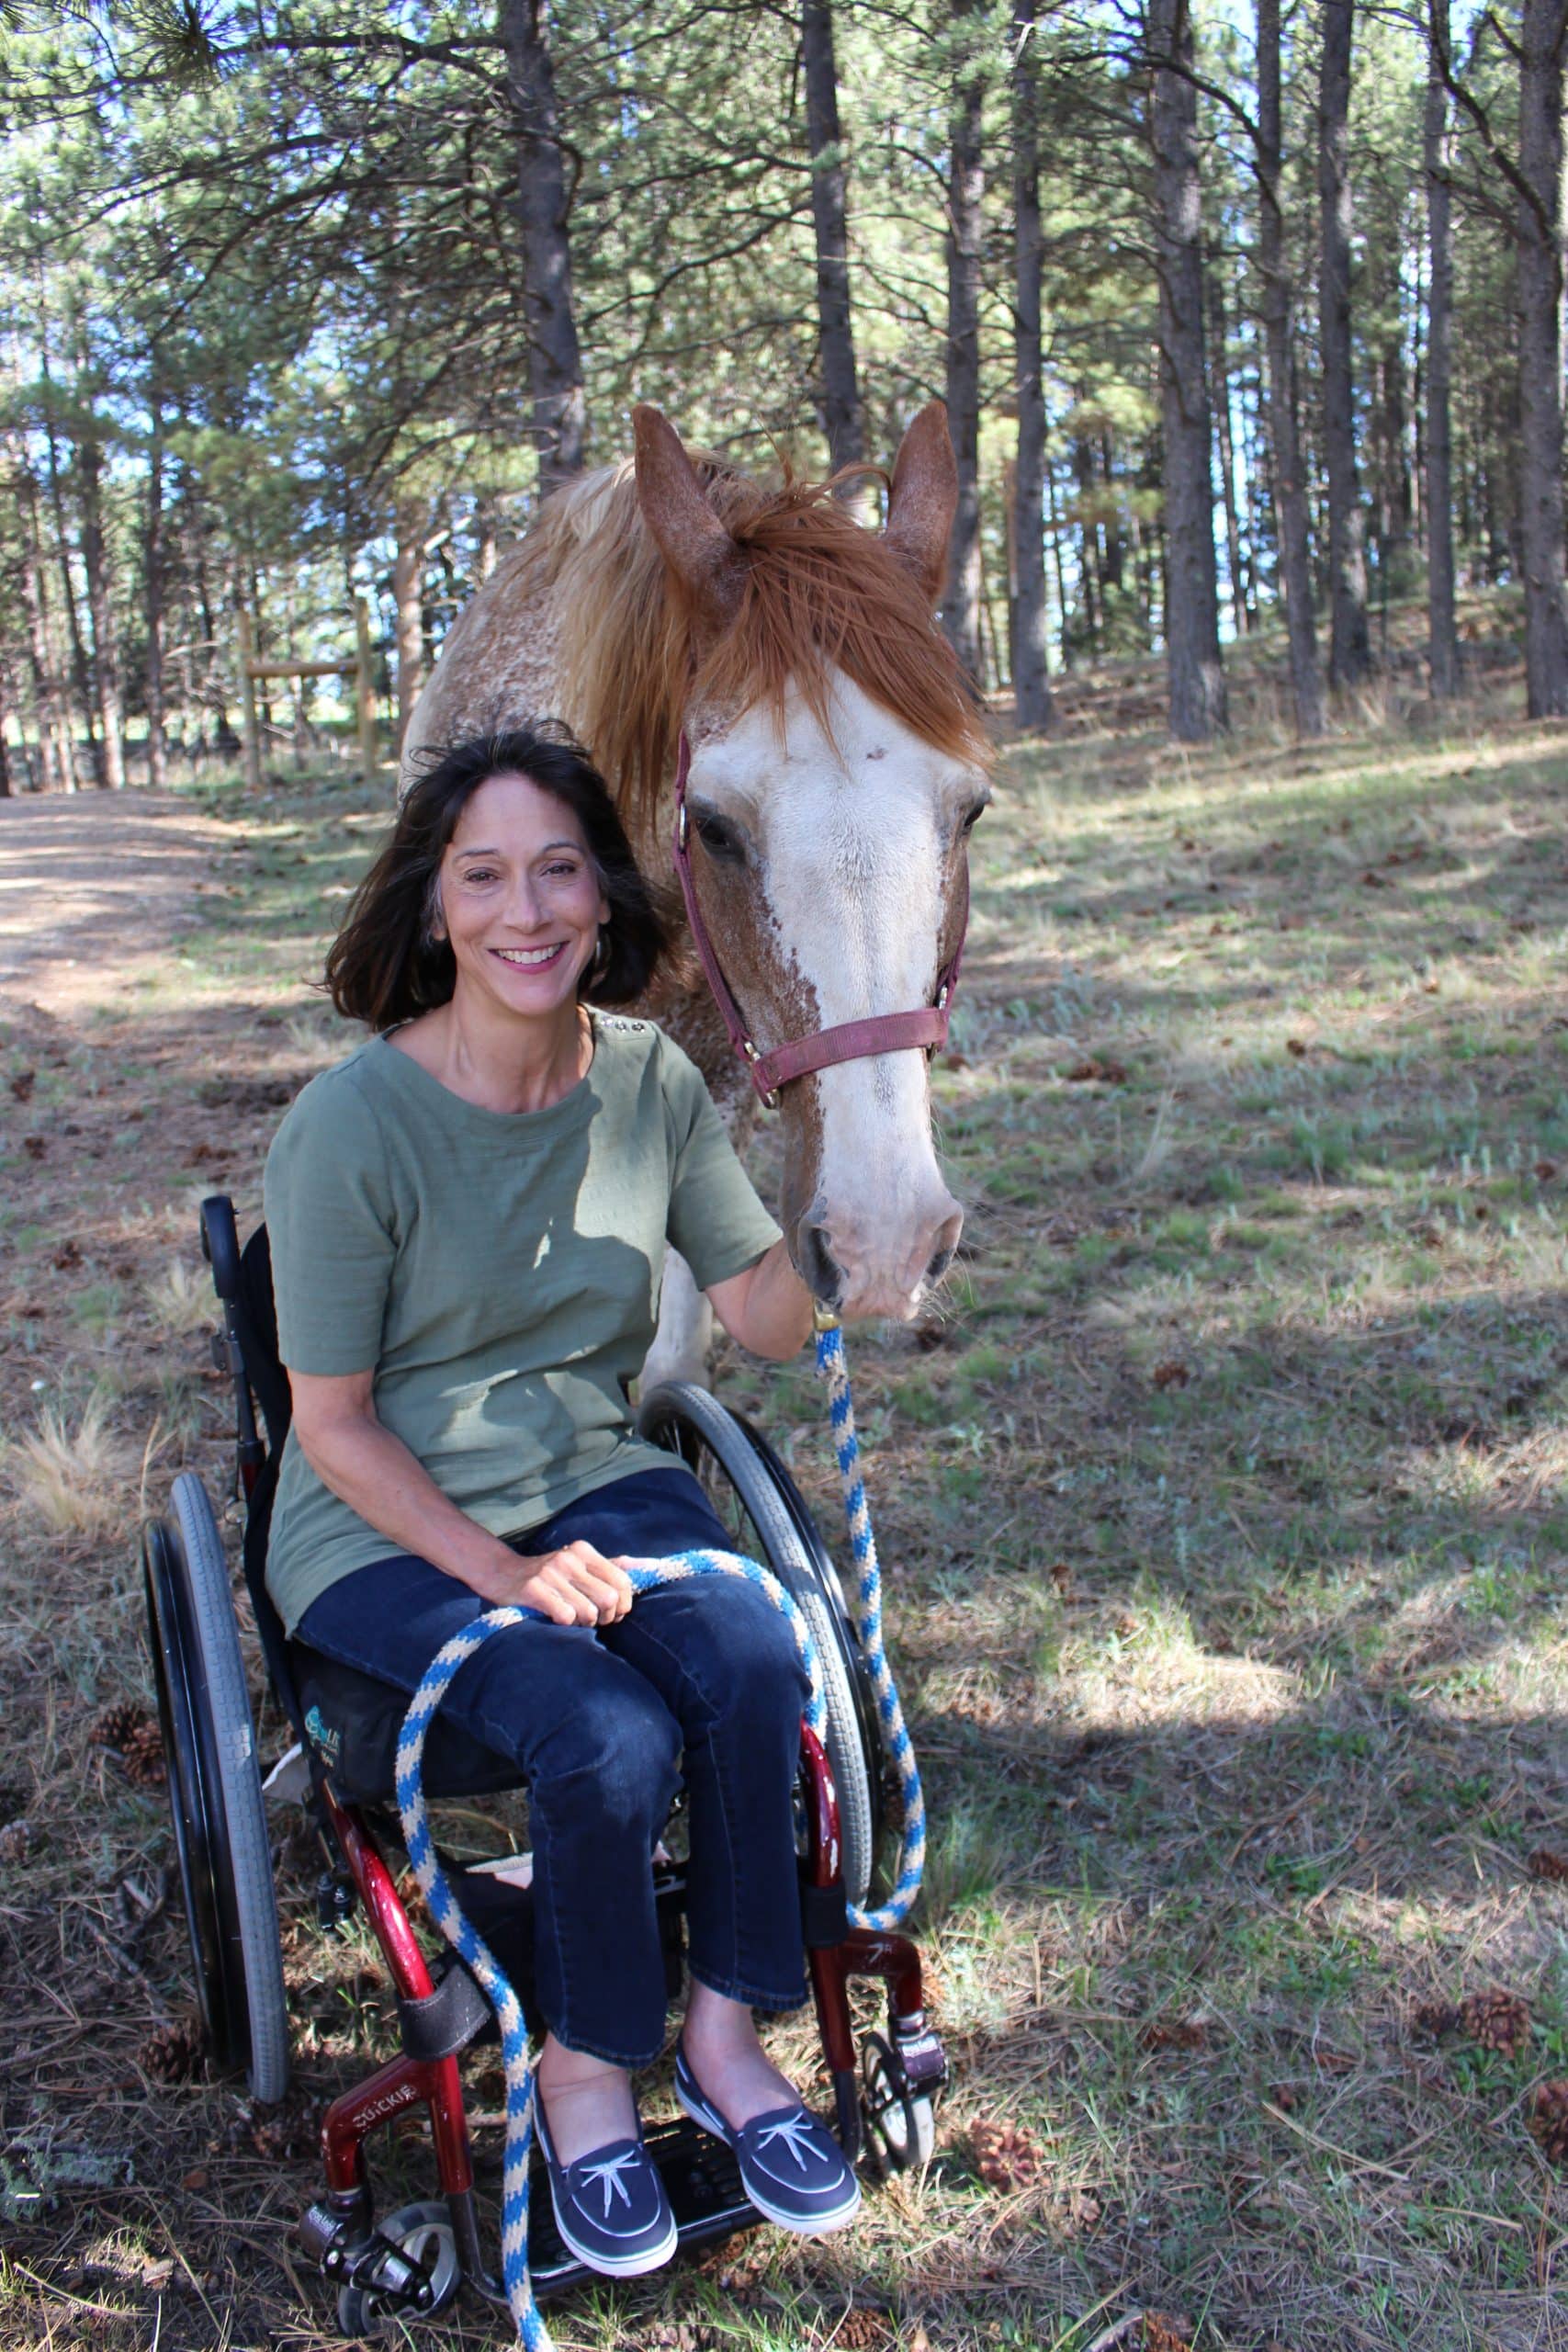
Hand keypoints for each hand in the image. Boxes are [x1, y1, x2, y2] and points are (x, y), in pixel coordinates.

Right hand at [487, 1539, 635, 1626]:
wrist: (502, 1575)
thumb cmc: (548, 1575)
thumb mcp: (579, 1564)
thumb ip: (611, 1566)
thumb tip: (646, 1566)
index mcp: (584, 1551)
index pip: (622, 1581)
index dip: (623, 1604)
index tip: (613, 1613)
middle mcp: (569, 1558)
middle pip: (608, 1599)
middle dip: (606, 1617)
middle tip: (594, 1620)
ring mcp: (550, 1572)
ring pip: (588, 1612)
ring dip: (584, 1624)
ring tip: (573, 1619)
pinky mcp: (533, 1589)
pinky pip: (565, 1616)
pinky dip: (565, 1624)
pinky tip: (556, 1619)